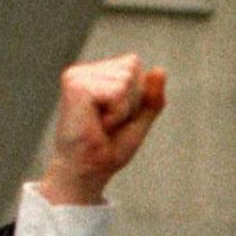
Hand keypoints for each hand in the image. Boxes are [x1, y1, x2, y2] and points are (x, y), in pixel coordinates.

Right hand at [39, 54, 167, 207]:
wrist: (88, 171)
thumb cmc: (109, 149)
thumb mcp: (139, 120)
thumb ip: (151, 97)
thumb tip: (160, 70)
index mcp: (95, 76)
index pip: (133, 64)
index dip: (136, 95)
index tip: (115, 116)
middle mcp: (84, 72)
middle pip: (131, 69)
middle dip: (130, 102)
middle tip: (108, 123)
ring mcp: (77, 77)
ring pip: (125, 81)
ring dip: (122, 110)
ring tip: (101, 124)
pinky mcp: (76, 86)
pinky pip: (117, 93)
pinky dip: (116, 114)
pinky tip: (96, 123)